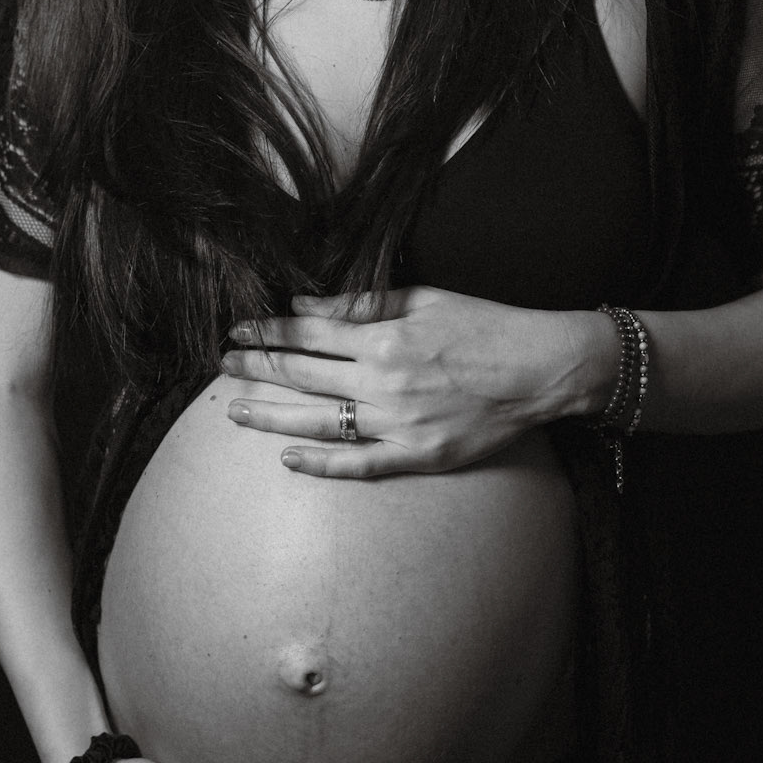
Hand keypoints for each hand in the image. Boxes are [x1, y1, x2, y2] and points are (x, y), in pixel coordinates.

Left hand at [221, 286, 619, 478]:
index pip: (308, 334)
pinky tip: (288, 459)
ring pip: (319, 421)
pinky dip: (321, 464)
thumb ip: (361, 305)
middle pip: (303, 375)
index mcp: (384, 337)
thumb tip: (306, 307)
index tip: (239, 331)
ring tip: (235, 413)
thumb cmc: (484, 326)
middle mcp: (384, 382)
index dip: (268, 332)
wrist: (539, 370)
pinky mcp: (418, 454)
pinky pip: (359, 464)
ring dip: (271, 416)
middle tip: (223, 365)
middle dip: (257, 368)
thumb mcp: (424, 298)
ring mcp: (399, 423)